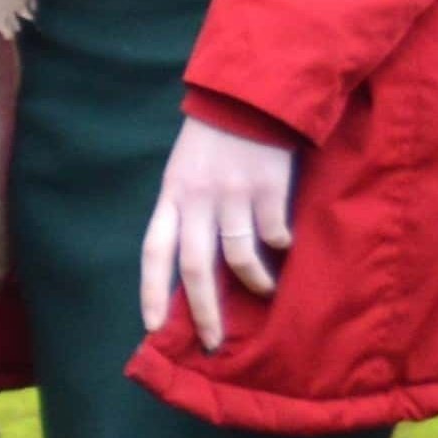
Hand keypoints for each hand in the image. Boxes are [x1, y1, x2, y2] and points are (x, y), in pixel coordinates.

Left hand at [138, 118, 299, 350]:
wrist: (248, 95)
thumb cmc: (213, 140)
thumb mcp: (184, 172)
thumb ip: (185, 212)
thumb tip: (191, 265)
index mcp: (172, 197)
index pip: (154, 252)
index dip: (151, 292)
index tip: (152, 328)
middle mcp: (198, 200)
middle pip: (196, 267)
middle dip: (204, 311)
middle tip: (212, 341)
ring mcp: (234, 194)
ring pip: (241, 257)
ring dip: (254, 283)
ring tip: (264, 292)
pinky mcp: (269, 187)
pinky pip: (274, 233)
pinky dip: (281, 246)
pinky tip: (286, 246)